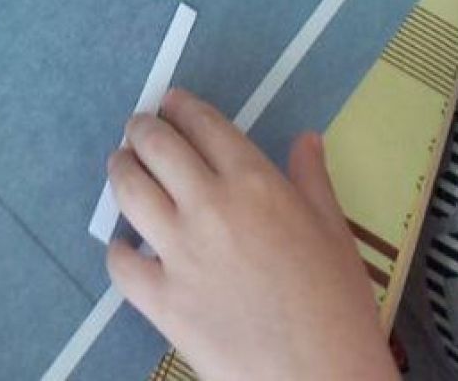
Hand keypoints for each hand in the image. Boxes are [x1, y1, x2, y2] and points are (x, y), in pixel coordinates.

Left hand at [105, 91, 393, 380]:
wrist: (325, 380)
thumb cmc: (339, 307)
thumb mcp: (335, 233)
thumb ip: (312, 180)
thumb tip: (306, 138)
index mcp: (254, 182)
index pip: (203, 124)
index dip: (181, 107)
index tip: (170, 104)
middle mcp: (209, 205)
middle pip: (155, 145)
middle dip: (142, 130)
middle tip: (139, 131)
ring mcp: (180, 252)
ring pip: (129, 190)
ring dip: (121, 170)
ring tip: (122, 168)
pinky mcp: (162, 300)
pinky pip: (121, 263)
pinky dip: (117, 251)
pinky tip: (125, 247)